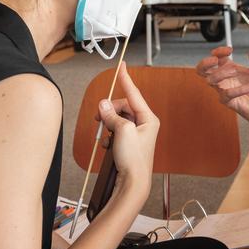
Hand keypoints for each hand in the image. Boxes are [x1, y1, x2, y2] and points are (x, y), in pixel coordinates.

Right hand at [95, 63, 159, 193]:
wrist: (133, 183)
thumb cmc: (133, 159)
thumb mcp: (122, 131)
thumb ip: (112, 116)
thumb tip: (103, 105)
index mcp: (148, 118)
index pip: (134, 94)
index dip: (126, 79)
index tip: (122, 66)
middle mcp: (144, 124)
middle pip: (122, 107)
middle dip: (110, 111)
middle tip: (99, 118)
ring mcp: (136, 134)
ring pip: (117, 120)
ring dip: (108, 125)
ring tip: (106, 136)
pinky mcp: (128, 143)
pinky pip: (114, 132)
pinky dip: (108, 137)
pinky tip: (108, 146)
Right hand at [196, 46, 248, 121]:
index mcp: (226, 67)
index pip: (216, 56)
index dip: (219, 51)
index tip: (230, 50)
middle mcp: (221, 78)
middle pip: (201, 70)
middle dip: (205, 63)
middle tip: (215, 60)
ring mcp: (221, 89)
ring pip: (210, 80)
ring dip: (221, 74)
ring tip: (235, 72)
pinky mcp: (226, 100)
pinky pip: (226, 94)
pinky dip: (238, 90)